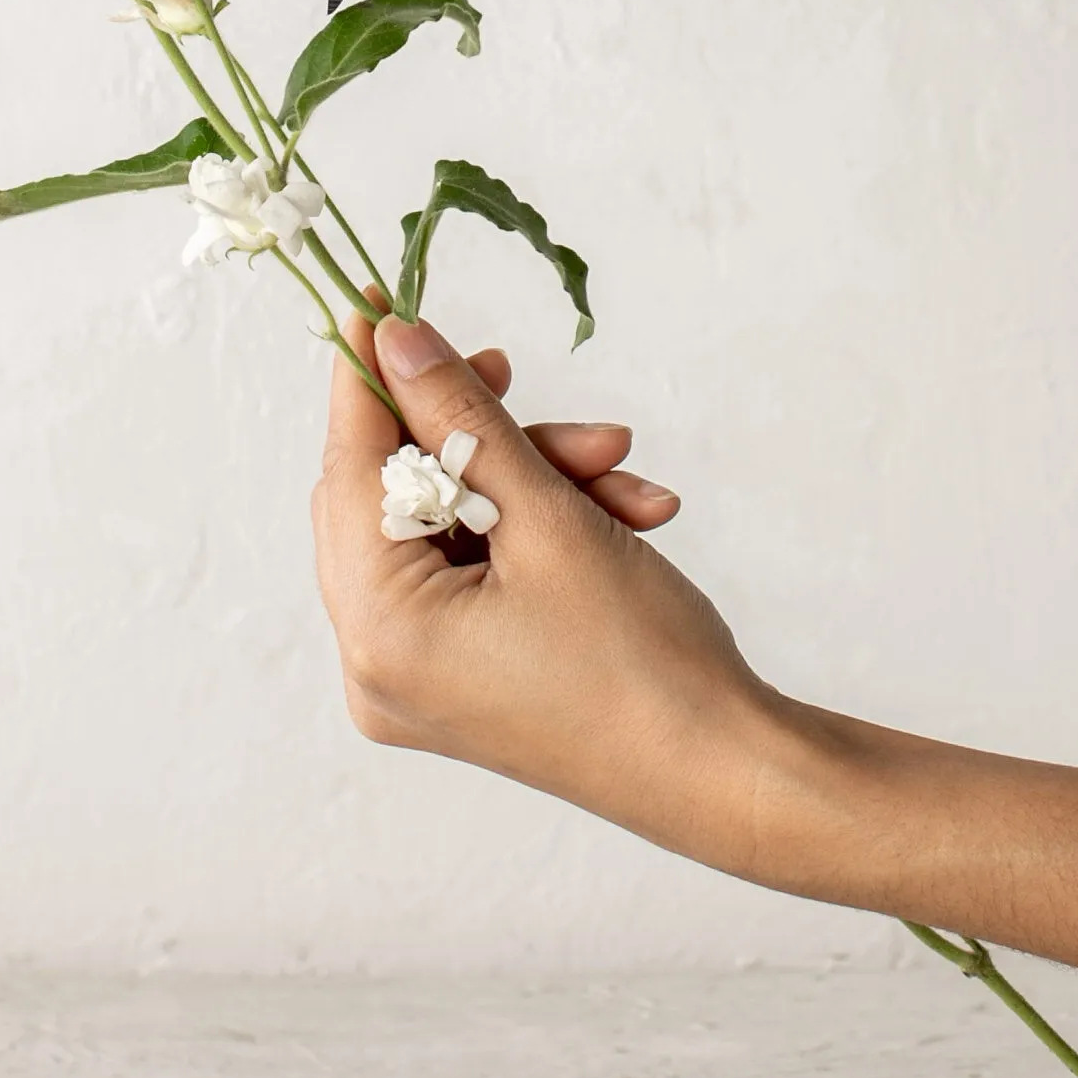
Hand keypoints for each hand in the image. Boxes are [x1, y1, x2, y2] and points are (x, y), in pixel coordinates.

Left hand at [313, 309, 789, 866]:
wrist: (729, 773)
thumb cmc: (646, 661)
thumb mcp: (551, 517)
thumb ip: (464, 418)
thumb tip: (399, 341)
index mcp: (381, 632)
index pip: (348, 469)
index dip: (369, 380)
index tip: (382, 305)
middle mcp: (379, 665)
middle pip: (396, 495)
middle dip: (477, 433)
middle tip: (516, 376)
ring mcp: (420, 680)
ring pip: (450, 525)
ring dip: (533, 479)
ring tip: (621, 466)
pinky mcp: (463, 680)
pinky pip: (477, 569)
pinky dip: (540, 528)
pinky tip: (626, 511)